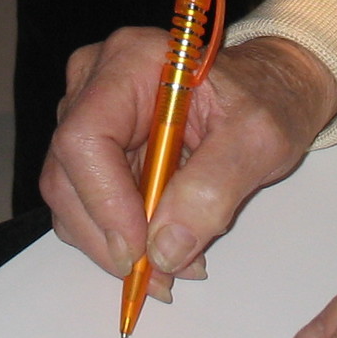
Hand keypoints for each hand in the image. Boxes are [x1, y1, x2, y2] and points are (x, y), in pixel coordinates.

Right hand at [44, 32, 336, 298]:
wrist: (269, 90)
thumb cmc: (267, 99)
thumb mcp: (259, 139)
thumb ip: (212, 190)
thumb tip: (164, 250)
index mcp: (131, 61)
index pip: (86, 136)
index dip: (104, 200)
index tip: (140, 249)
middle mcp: (95, 83)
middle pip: (67, 174)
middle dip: (109, 236)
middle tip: (161, 276)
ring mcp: (89, 116)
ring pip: (70, 198)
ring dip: (113, 245)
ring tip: (174, 264)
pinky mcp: (95, 150)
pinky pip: (86, 205)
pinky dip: (118, 238)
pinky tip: (164, 248)